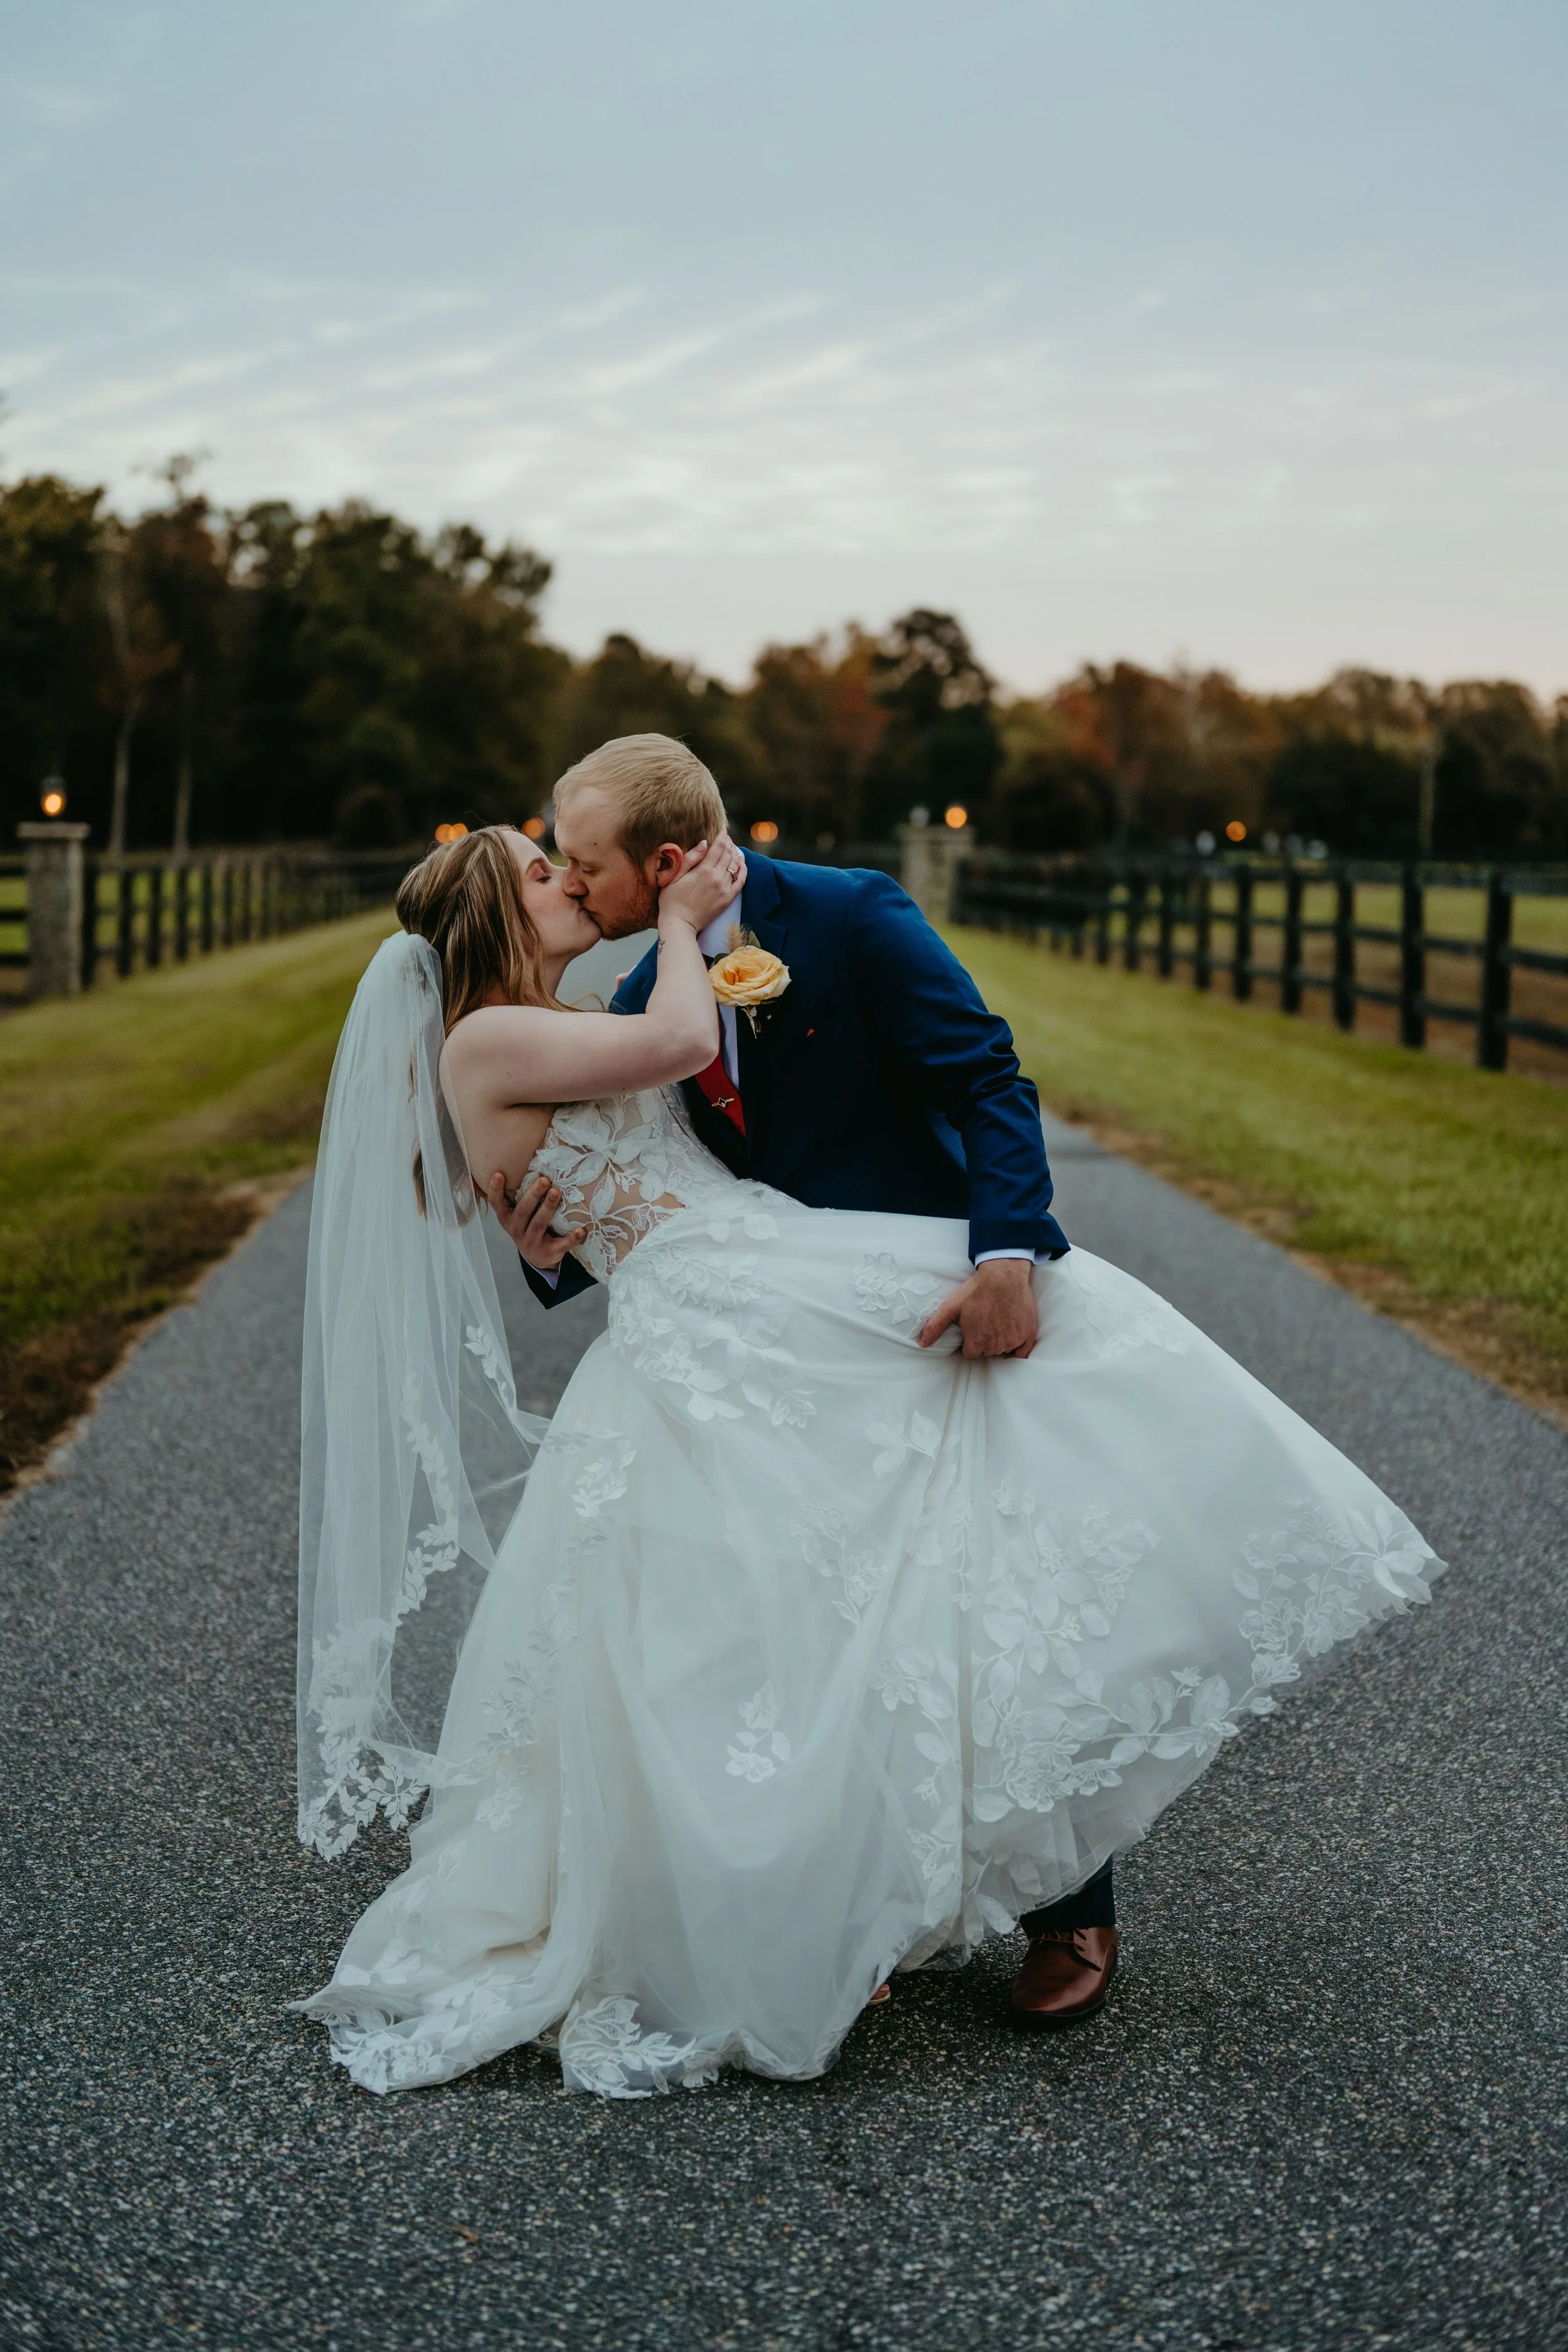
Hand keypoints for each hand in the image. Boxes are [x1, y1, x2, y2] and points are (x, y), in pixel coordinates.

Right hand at [486, 1171, 586, 1270]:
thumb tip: (498, 1171)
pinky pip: (561, 1245)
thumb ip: (510, 1196)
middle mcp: (516, 1230)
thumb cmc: (527, 1226)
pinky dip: (572, 1239)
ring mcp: (532, 1242)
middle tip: (545, 1180)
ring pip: (539, 1224)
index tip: (499, 1173)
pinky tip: (581, 1231)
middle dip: (533, 1195)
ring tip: (556, 1192)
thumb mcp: (515, 1213)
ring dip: (548, 1208)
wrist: (538, 1258)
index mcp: (507, 1218)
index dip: (495, 1189)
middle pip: (522, 1211)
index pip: (496, 1203)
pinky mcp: (549, 1252)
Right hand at [657, 833, 745, 935]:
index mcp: (703, 870)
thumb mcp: (675, 876)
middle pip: (728, 854)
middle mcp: (717, 878)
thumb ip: (690, 858)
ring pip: (735, 865)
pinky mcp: (728, 899)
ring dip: (735, 853)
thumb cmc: (672, 899)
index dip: (721, 836)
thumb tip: (705, 842)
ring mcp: (724, 889)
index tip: (722, 829)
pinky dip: (743, 869)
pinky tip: (741, 862)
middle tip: (726, 837)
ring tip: (732, 846)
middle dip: (728, 842)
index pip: (718, 847)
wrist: (680, 923)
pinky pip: (741, 880)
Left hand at [917, 1258, 1037, 1359]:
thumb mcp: (951, 1307)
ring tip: (997, 1321)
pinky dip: (1018, 1346)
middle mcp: (995, 1346)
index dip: (970, 1340)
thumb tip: (921, 1343)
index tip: (973, 1327)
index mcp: (976, 1342)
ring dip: (1000, 1341)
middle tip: (985, 1321)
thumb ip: (935, 1327)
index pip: (971, 1352)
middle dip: (985, 1340)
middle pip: (987, 1352)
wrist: (1003, 1275)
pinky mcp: (1027, 1334)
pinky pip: (1022, 1352)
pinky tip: (1012, 1333)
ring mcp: (1013, 1340)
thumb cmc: (976, 1290)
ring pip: (1003, 1350)